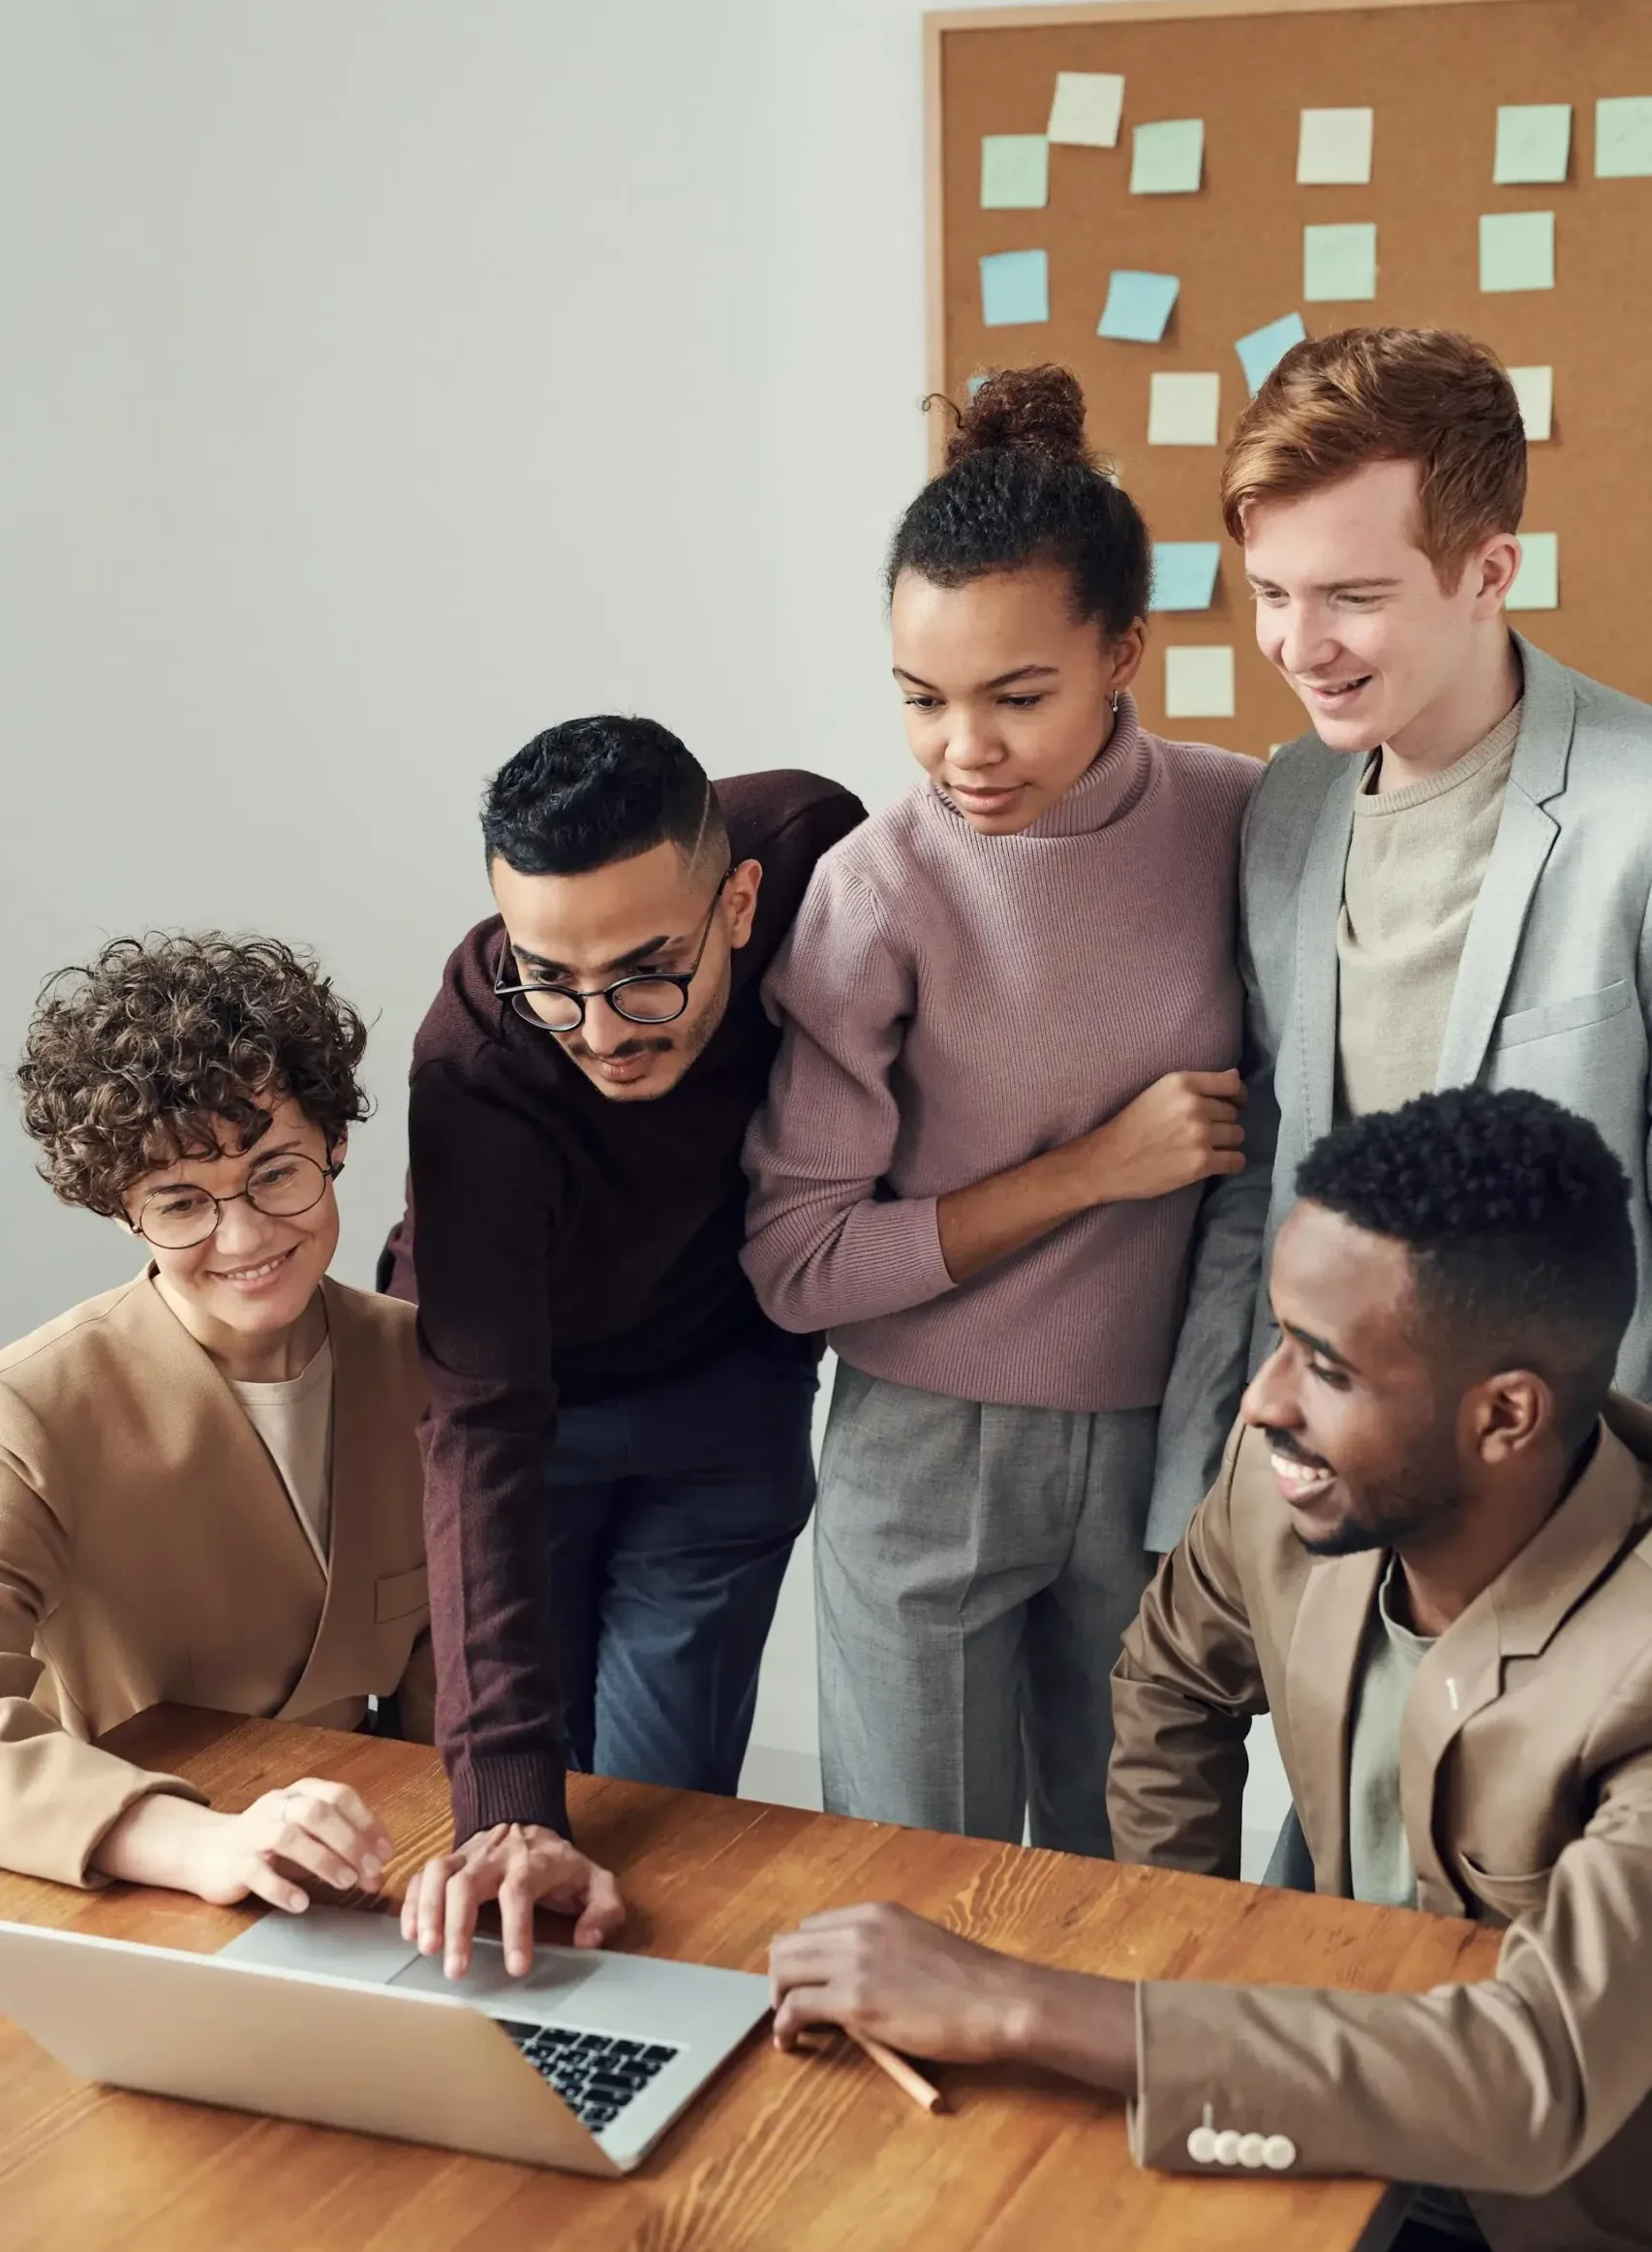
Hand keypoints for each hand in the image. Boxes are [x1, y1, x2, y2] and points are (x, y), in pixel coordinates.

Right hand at [93, 1779, 393, 1912]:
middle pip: (317, 1811)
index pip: (340, 1795)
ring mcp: (253, 1833)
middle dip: (349, 1840)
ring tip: (345, 1883)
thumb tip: (378, 1876)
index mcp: (300, 1793)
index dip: (367, 1822)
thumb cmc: (268, 1846)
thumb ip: (342, 1854)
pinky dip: (282, 1888)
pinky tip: (301, 1902)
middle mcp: (277, 1806)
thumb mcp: (307, 1842)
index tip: (386, 1852)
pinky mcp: (234, 1863)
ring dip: (322, 1859)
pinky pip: (258, 1872)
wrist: (205, 1851)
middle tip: (370, 1870)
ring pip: (288, 1837)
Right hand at [400, 1823, 624, 1976]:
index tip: (516, 1968)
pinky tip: (409, 1933)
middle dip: (459, 1926)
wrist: (528, 1822)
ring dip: (427, 1910)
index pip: (519, 1891)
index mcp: (533, 1862)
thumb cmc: (560, 1865)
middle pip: (468, 1883)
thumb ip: (605, 1909)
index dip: (517, 1930)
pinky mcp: (449, 1860)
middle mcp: (496, 1856)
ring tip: (425, 1949)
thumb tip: (588, 1940)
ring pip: (439, 1873)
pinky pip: (423, 1875)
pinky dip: (411, 1901)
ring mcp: (468, 1855)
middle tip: (455, 1969)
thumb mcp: (596, 1882)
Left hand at [769, 1901, 1038, 2063]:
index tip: (806, 1984)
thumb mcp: (918, 1946)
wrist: (998, 2001)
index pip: (812, 1927)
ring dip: (778, 1999)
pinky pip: (797, 2007)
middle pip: (788, 1945)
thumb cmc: (971, 1983)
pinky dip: (785, 2026)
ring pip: (784, 1970)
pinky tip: (792, 2042)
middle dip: (781, 1978)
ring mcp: (855, 1963)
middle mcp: (858, 1929)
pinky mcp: (856, 2001)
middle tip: (790, 2008)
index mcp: (875, 1914)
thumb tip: (855, 1980)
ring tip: (789, 2026)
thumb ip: (882, 1953)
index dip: (803, 1959)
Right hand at [1082, 1069, 1245, 1202]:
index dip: (1238, 1096)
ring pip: (1237, 1136)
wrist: (1108, 1161)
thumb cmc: (1132, 1125)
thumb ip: (1197, 1084)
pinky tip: (1216, 1163)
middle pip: (1233, 1113)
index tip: (1235, 1105)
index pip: (1232, 1085)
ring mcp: (1199, 1135)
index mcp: (1182, 1083)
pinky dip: (1231, 1163)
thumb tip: (1236, 1077)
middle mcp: (1194, 1106)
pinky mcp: (1201, 1163)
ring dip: (1226, 1143)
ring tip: (1206, 1148)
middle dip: (1223, 1123)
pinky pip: (1236, 1161)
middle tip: (1202, 1133)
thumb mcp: (1160, 1092)